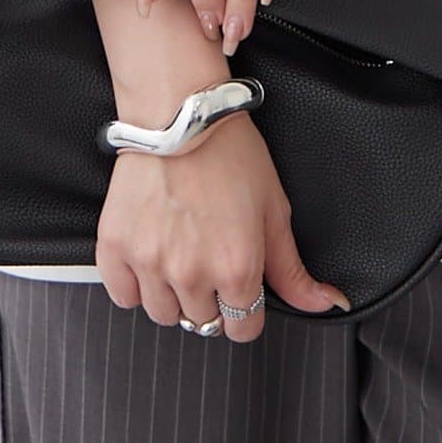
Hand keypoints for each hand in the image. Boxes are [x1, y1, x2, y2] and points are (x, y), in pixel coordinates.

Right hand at [94, 110, 351, 337]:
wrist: (180, 114)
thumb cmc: (230, 152)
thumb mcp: (274, 208)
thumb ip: (292, 268)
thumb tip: (326, 303)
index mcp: (236, 267)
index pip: (242, 328)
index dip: (245, 309)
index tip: (240, 287)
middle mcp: (192, 274)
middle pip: (203, 322)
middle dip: (211, 296)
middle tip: (209, 255)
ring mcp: (149, 263)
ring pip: (163, 315)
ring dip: (173, 294)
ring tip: (180, 252)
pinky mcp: (115, 248)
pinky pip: (123, 296)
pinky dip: (135, 283)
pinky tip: (151, 253)